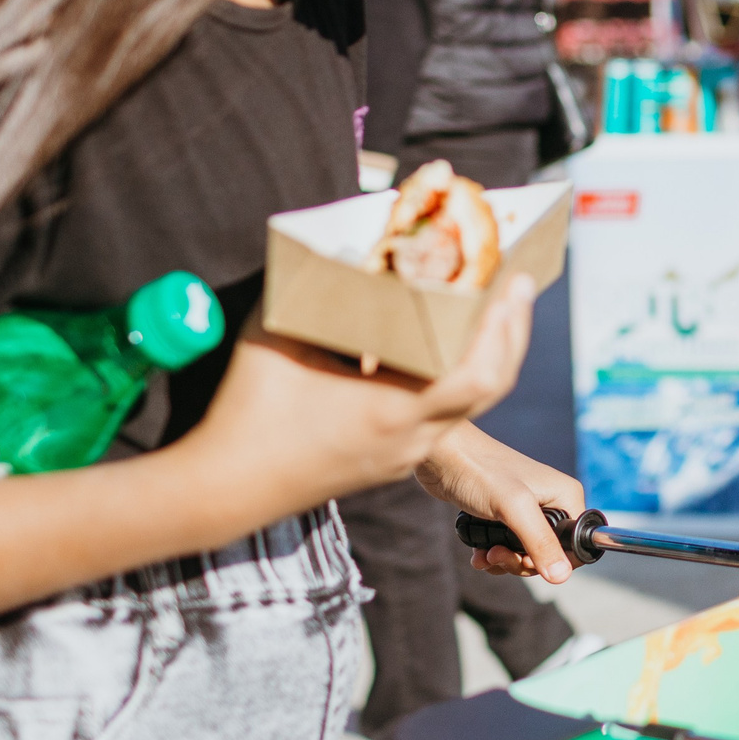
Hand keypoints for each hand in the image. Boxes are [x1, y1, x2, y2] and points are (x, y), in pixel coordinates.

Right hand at [192, 275, 538, 516]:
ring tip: (487, 308)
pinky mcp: (389, 461)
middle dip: (508, 334)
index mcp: (393, 413)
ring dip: (483, 356)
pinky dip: (453, 378)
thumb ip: (314, 291)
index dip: (502, 329)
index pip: (475, 376)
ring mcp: (404, 456)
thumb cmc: (246, 414)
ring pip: (466, 405)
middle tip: (516, 286)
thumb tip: (344, 249)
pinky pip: (439, 417)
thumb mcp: (276, 338)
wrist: (222, 491)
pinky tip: (438, 348)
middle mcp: (411, 440)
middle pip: (487, 388)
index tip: (513, 285)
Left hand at [415, 424, 583, 584]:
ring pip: (526, 553)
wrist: (443, 456)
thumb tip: (562, 577)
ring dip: (504, 561)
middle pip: (549, 553)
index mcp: (565, 496)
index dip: (554, 560)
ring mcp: (528, 509)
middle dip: (521, 562)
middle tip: (497, 554)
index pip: (575, 543)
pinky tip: (478, 553)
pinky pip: (508, 546)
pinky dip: (493, 555)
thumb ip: (540, 543)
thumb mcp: (514, 509)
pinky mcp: (505, 515)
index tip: (526, 559)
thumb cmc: (480, 471)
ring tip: (484, 554)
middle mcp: (551, 502)